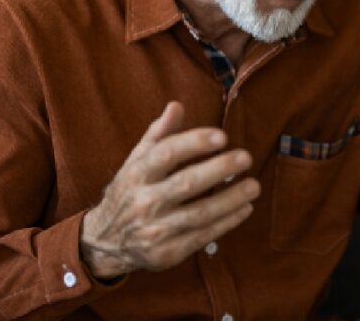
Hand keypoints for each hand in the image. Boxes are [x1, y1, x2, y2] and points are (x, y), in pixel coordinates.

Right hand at [79, 101, 259, 278]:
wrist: (106, 241)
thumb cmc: (130, 191)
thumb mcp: (136, 160)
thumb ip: (158, 134)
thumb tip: (177, 106)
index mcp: (136, 173)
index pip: (166, 153)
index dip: (195, 143)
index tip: (222, 136)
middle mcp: (144, 201)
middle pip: (187, 183)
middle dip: (220, 169)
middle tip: (245, 157)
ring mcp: (155, 230)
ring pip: (200, 213)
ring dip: (231, 199)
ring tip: (253, 186)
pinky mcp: (167, 253)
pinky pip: (203, 236)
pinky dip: (227, 222)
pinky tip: (245, 208)